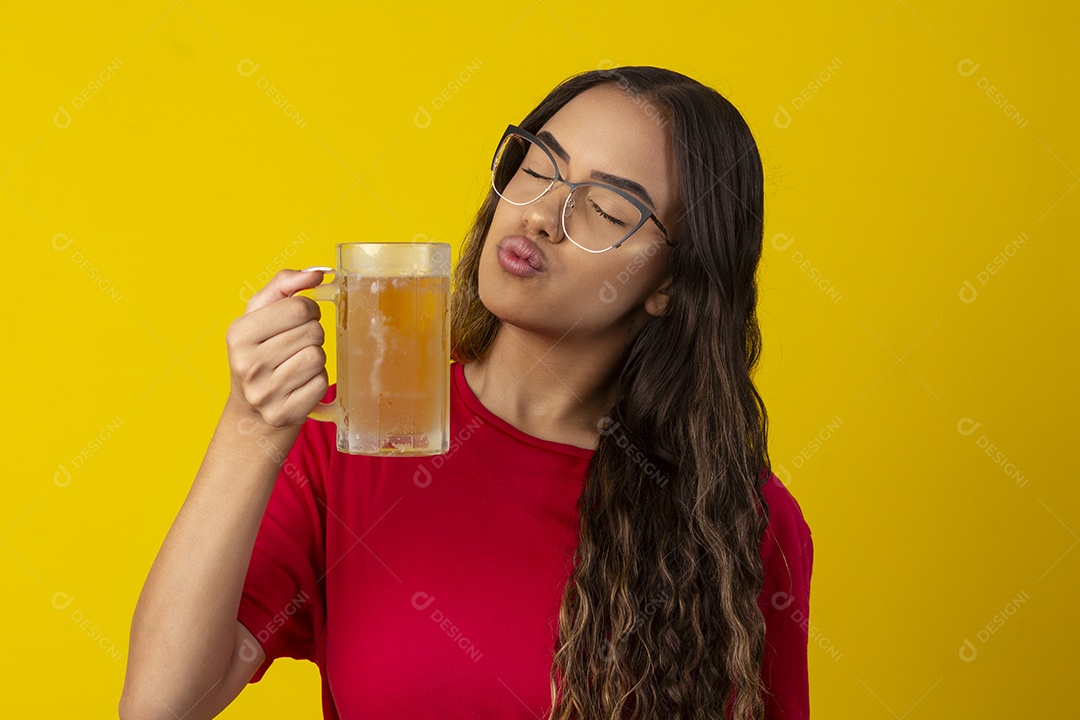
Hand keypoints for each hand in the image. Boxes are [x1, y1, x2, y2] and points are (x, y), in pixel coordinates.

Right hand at [225, 268, 329, 429]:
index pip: (298, 307)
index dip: (309, 308)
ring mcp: (264, 393)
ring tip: (297, 363)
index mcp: (239, 334)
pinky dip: (317, 381)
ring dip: (316, 357)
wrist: (252, 410)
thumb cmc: (260, 351)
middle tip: (297, 343)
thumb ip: (284, 285)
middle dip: (312, 333)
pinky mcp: (284, 413)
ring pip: (318, 357)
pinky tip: (299, 384)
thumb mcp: (260, 314)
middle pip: (313, 332)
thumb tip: (317, 273)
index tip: (302, 317)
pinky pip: (321, 384)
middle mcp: (247, 364)